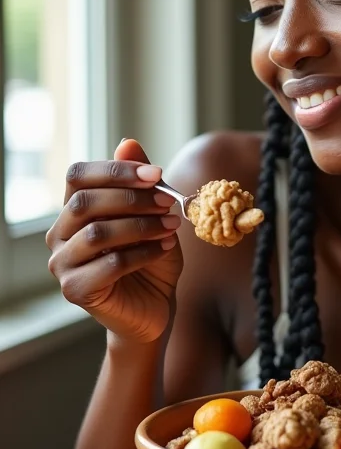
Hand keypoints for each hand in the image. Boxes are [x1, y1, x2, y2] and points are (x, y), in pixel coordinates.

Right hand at [46, 139, 183, 343]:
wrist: (155, 306)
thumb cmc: (152, 256)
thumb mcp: (154, 215)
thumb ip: (141, 183)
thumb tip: (128, 143)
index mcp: (74, 210)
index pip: (78, 176)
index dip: (116, 170)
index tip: (157, 174)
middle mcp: (59, 234)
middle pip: (85, 203)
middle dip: (133, 198)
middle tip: (170, 201)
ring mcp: (62, 264)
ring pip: (97, 234)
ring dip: (141, 226)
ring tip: (172, 225)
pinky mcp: (75, 290)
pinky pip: (109, 265)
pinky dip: (144, 252)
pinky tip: (166, 248)